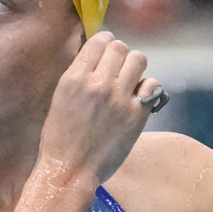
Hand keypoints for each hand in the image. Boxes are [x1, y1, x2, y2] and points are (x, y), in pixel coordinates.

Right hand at [38, 31, 161, 187]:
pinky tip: (137, 97)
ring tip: (129, 79)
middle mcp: (98, 84)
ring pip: (139, 59)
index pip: (100, 40)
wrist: (71, 170)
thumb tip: (98, 54)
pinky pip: (152, 84)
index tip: (107, 50)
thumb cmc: (60, 137)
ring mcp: (120, 99)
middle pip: (121, 47)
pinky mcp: (137, 115)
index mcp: (75, 78)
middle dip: (120, 53)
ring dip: (134, 66)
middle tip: (118, 66)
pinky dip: (146, 88)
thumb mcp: (61, 97)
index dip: (106, 41)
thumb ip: (80, 75)